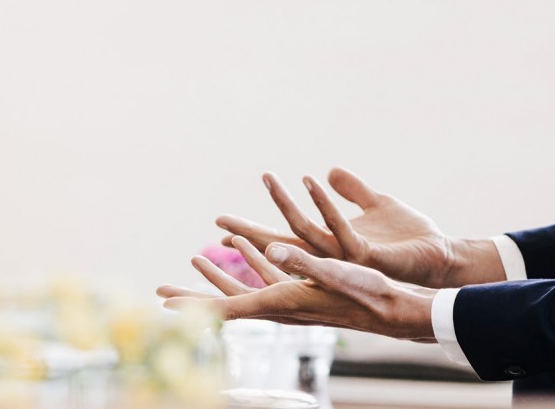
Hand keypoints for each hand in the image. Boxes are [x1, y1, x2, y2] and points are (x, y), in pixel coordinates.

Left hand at [157, 236, 435, 340]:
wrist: (396, 310)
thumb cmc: (368, 293)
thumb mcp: (334, 273)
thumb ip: (302, 262)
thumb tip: (271, 250)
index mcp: (280, 303)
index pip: (226, 308)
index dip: (193, 307)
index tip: (162, 306)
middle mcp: (279, 306)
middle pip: (224, 303)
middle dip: (192, 296)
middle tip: (158, 291)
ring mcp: (290, 300)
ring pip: (242, 289)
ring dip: (216, 275)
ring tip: (194, 258)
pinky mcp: (302, 291)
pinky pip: (264, 277)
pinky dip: (248, 260)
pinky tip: (246, 245)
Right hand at [216, 169, 484, 288]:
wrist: (444, 257)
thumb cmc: (412, 237)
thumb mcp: (377, 204)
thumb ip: (353, 190)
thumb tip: (331, 170)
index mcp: (328, 248)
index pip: (280, 239)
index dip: (252, 232)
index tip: (221, 225)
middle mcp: (330, 257)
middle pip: (280, 244)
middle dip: (249, 231)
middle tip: (218, 219)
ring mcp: (346, 259)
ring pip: (306, 234)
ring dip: (285, 203)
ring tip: (267, 177)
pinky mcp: (367, 257)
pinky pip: (340, 229)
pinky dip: (325, 203)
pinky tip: (313, 179)